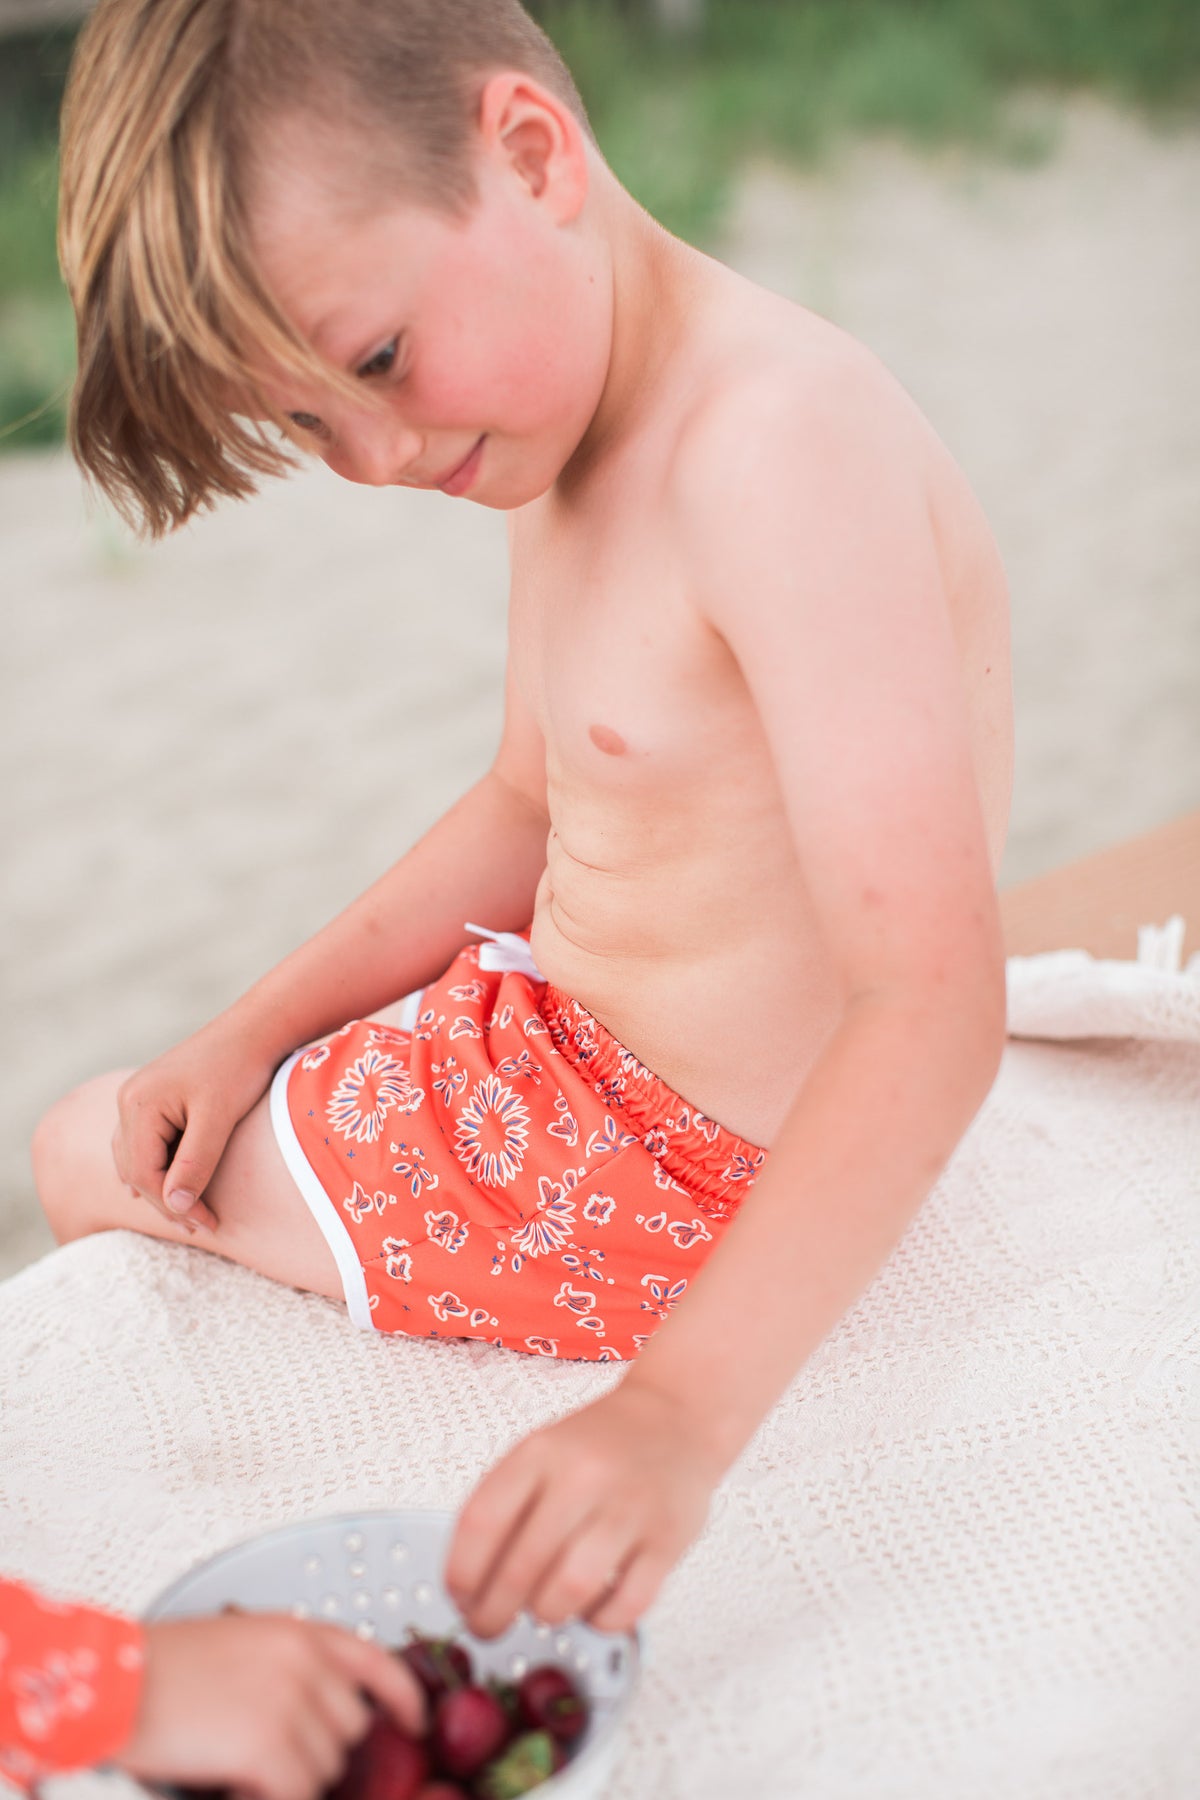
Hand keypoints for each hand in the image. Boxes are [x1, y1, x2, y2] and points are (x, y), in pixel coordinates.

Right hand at [113, 1015, 279, 1231]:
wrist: (254, 1029)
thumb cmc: (239, 1068)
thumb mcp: (219, 1118)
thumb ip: (195, 1162)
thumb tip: (175, 1206)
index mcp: (139, 1104)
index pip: (144, 1173)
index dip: (173, 1205)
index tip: (207, 1224)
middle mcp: (129, 1100)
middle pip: (137, 1169)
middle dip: (168, 1201)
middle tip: (203, 1226)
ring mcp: (137, 1098)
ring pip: (135, 1158)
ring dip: (160, 1187)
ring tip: (189, 1214)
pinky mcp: (153, 1098)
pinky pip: (142, 1142)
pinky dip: (154, 1167)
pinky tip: (163, 1185)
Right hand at [115, 1612, 426, 1799]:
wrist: (116, 1684)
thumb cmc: (163, 1670)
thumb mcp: (241, 1646)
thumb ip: (289, 1669)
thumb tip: (321, 1715)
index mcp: (299, 1631)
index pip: (378, 1659)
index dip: (404, 1697)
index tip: (415, 1722)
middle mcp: (304, 1660)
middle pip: (351, 1727)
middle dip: (316, 1752)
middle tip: (264, 1756)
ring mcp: (291, 1701)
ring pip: (325, 1767)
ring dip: (287, 1779)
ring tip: (237, 1765)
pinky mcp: (270, 1744)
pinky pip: (298, 1794)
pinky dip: (269, 1798)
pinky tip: (235, 1785)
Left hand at [444, 1380, 722, 1638]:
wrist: (675, 1418)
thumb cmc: (598, 1446)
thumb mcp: (541, 1452)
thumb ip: (503, 1505)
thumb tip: (468, 1585)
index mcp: (540, 1452)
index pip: (481, 1522)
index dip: (460, 1573)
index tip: (458, 1599)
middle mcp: (582, 1476)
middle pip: (521, 1567)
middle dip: (493, 1613)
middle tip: (488, 1627)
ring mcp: (629, 1508)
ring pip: (570, 1591)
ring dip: (547, 1615)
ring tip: (545, 1609)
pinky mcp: (668, 1540)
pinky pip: (625, 1606)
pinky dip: (600, 1620)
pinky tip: (592, 1608)